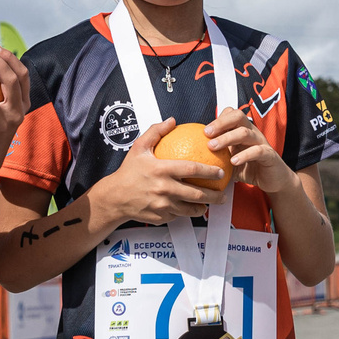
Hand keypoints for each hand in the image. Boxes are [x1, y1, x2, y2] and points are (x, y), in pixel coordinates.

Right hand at [94, 120, 220, 226]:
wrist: (115, 197)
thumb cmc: (128, 172)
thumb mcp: (139, 148)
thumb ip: (156, 132)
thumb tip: (172, 121)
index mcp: (161, 170)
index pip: (192, 169)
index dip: (209, 171)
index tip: (220, 172)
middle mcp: (164, 188)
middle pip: (197, 194)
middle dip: (214, 196)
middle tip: (223, 194)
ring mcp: (163, 205)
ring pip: (190, 209)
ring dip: (203, 207)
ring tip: (211, 204)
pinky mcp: (161, 217)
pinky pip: (178, 215)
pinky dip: (186, 212)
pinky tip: (192, 209)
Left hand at [204, 107, 288, 194]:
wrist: (273, 181)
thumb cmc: (249, 169)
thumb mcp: (229, 161)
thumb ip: (216, 156)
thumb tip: (192, 157)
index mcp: (243, 130)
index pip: (231, 114)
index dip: (218, 119)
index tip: (203, 131)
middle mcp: (252, 132)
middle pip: (238, 116)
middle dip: (221, 123)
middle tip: (206, 133)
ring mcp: (262, 142)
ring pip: (245, 132)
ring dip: (228, 138)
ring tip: (213, 146)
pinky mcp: (270, 155)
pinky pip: (258, 151)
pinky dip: (245, 155)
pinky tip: (233, 162)